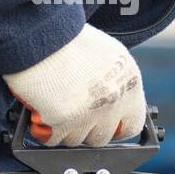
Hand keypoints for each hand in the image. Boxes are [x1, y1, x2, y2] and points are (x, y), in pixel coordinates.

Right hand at [3, 24, 145, 146]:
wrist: (42, 33)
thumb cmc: (70, 38)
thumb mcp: (109, 54)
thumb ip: (115, 82)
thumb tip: (115, 104)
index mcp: (129, 86)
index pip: (132, 125)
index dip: (115, 127)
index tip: (104, 124)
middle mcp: (112, 103)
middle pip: (101, 137)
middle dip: (86, 128)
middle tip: (73, 111)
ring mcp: (88, 116)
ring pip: (76, 140)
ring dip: (64, 128)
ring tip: (55, 104)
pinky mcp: (61, 123)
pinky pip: (52, 140)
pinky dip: (44, 130)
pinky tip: (42, 111)